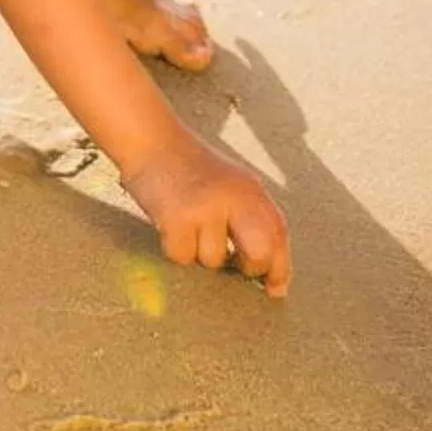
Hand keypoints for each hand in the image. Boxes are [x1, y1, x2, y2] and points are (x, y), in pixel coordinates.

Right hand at [119, 132, 290, 296]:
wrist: (152, 142)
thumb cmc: (191, 170)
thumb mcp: (233, 187)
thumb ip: (254, 224)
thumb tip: (276, 283)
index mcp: (253, 190)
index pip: (279, 237)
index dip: (279, 269)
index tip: (274, 289)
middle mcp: (236, 197)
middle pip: (259, 255)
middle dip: (247, 269)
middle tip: (231, 261)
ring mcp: (207, 207)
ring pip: (213, 261)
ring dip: (200, 253)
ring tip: (190, 225)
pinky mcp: (179, 217)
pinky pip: (183, 257)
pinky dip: (175, 249)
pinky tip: (171, 224)